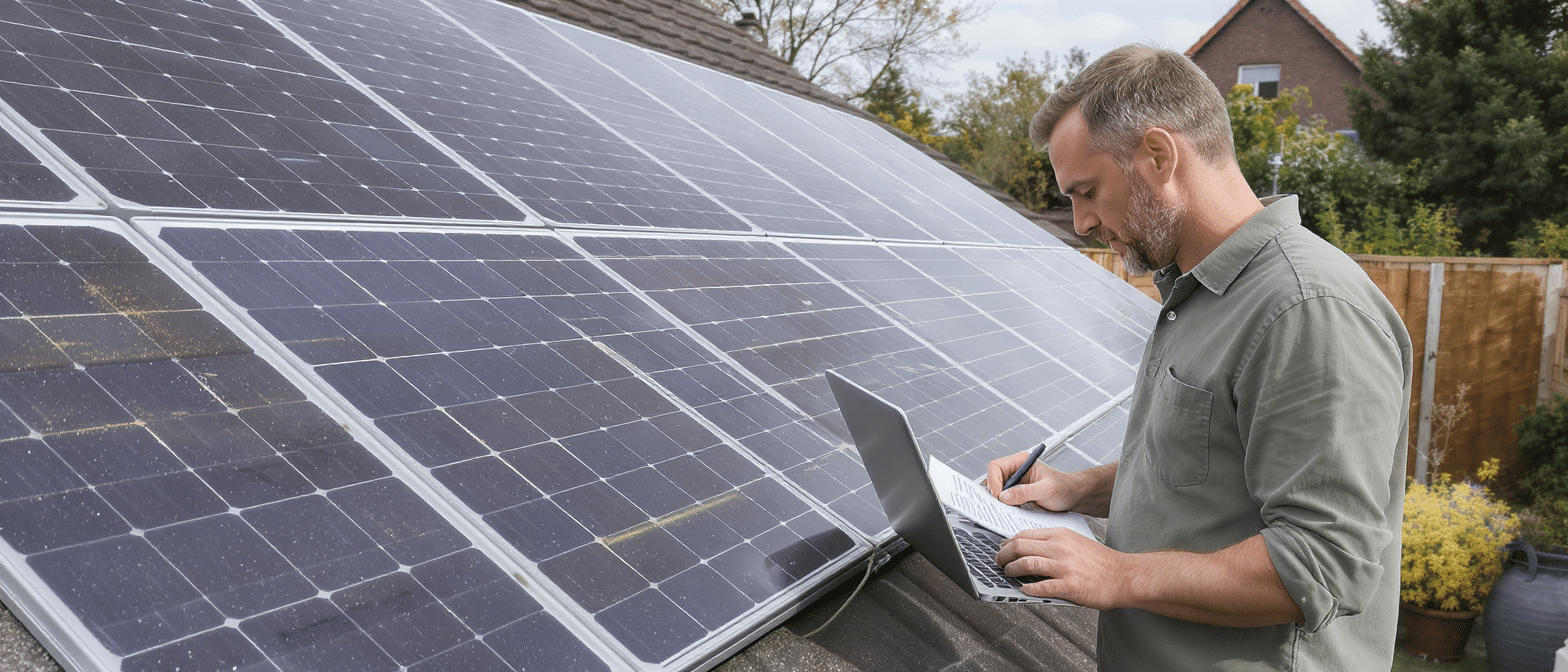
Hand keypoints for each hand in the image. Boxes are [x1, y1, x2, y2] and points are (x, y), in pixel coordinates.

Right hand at [985, 452, 1080, 511]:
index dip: (993, 481)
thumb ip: (1026, 492)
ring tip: (1005, 510)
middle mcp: (1015, 472)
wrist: (1073, 497)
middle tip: (998, 505)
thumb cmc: (1065, 487)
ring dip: (997, 502)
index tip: (998, 495)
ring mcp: (1014, 485)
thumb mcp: (1047, 489)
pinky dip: (1003, 508)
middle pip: (992, 479)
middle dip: (993, 493)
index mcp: (1021, 462)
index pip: (996, 467)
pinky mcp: (1016, 497)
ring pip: (995, 492)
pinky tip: (1010, 513)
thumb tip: (1004, 496)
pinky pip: (1003, 502)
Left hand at [995, 527, 1126, 608]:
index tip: (1003, 548)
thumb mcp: (1076, 542)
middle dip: (1004, 555)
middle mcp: (1060, 548)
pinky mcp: (1069, 586)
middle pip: (1020, 547)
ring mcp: (1064, 567)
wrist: (1125, 575)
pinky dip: (1028, 589)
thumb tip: (1031, 550)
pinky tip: (1024, 590)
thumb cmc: (1102, 562)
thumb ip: (1054, 543)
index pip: (1025, 534)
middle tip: (998, 561)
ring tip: (1007, 573)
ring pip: (1026, 564)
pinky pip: (1040, 587)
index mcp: (1061, 535)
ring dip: (1012, 570)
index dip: (1009, 542)